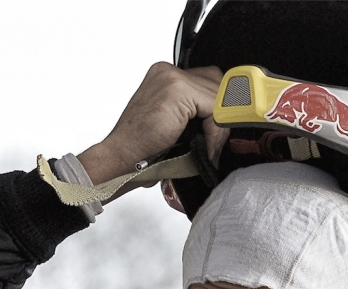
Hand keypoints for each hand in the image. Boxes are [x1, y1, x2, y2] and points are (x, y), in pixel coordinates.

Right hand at [77, 62, 228, 187]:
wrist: (121, 157)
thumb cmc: (142, 146)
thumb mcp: (173, 121)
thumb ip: (194, 112)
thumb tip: (226, 117)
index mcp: (166, 75)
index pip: (209, 81)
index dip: (219, 107)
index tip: (220, 130)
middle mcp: (168, 72)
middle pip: (217, 84)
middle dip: (222, 114)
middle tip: (215, 141)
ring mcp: (172, 78)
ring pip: (219, 96)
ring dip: (220, 125)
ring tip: (209, 147)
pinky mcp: (178, 90)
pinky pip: (214, 107)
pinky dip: (215, 130)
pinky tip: (204, 145)